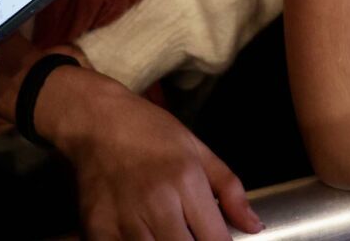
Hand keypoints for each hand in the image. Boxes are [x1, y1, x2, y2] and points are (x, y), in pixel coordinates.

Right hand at [47, 70, 262, 240]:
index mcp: (186, 180)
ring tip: (166, 229)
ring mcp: (125, 219)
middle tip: (190, 233)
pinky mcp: (98, 229)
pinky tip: (142, 234)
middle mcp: (157, 202)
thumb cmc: (149, 131)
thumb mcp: (197, 149)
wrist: (95, 120)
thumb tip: (254, 226)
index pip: (215, 240)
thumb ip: (229, 189)